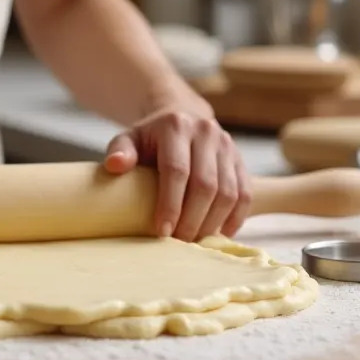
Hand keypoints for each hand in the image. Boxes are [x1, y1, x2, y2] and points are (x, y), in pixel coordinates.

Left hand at [103, 105, 251, 240]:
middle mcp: (206, 132)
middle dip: (192, 220)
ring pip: (228, 192)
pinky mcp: (240, 159)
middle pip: (205, 185)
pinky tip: (220, 234)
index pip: (176, 171)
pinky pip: (244, 194)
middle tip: (178, 243)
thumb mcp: (129, 138)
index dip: (170, 204)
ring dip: (212, 222)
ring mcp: (227, 145)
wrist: (182, 116)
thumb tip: (114, 165)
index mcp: (176, 126)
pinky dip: (234, 218)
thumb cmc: (150, 138)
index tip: (162, 231)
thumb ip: (120, 151)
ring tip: (194, 241)